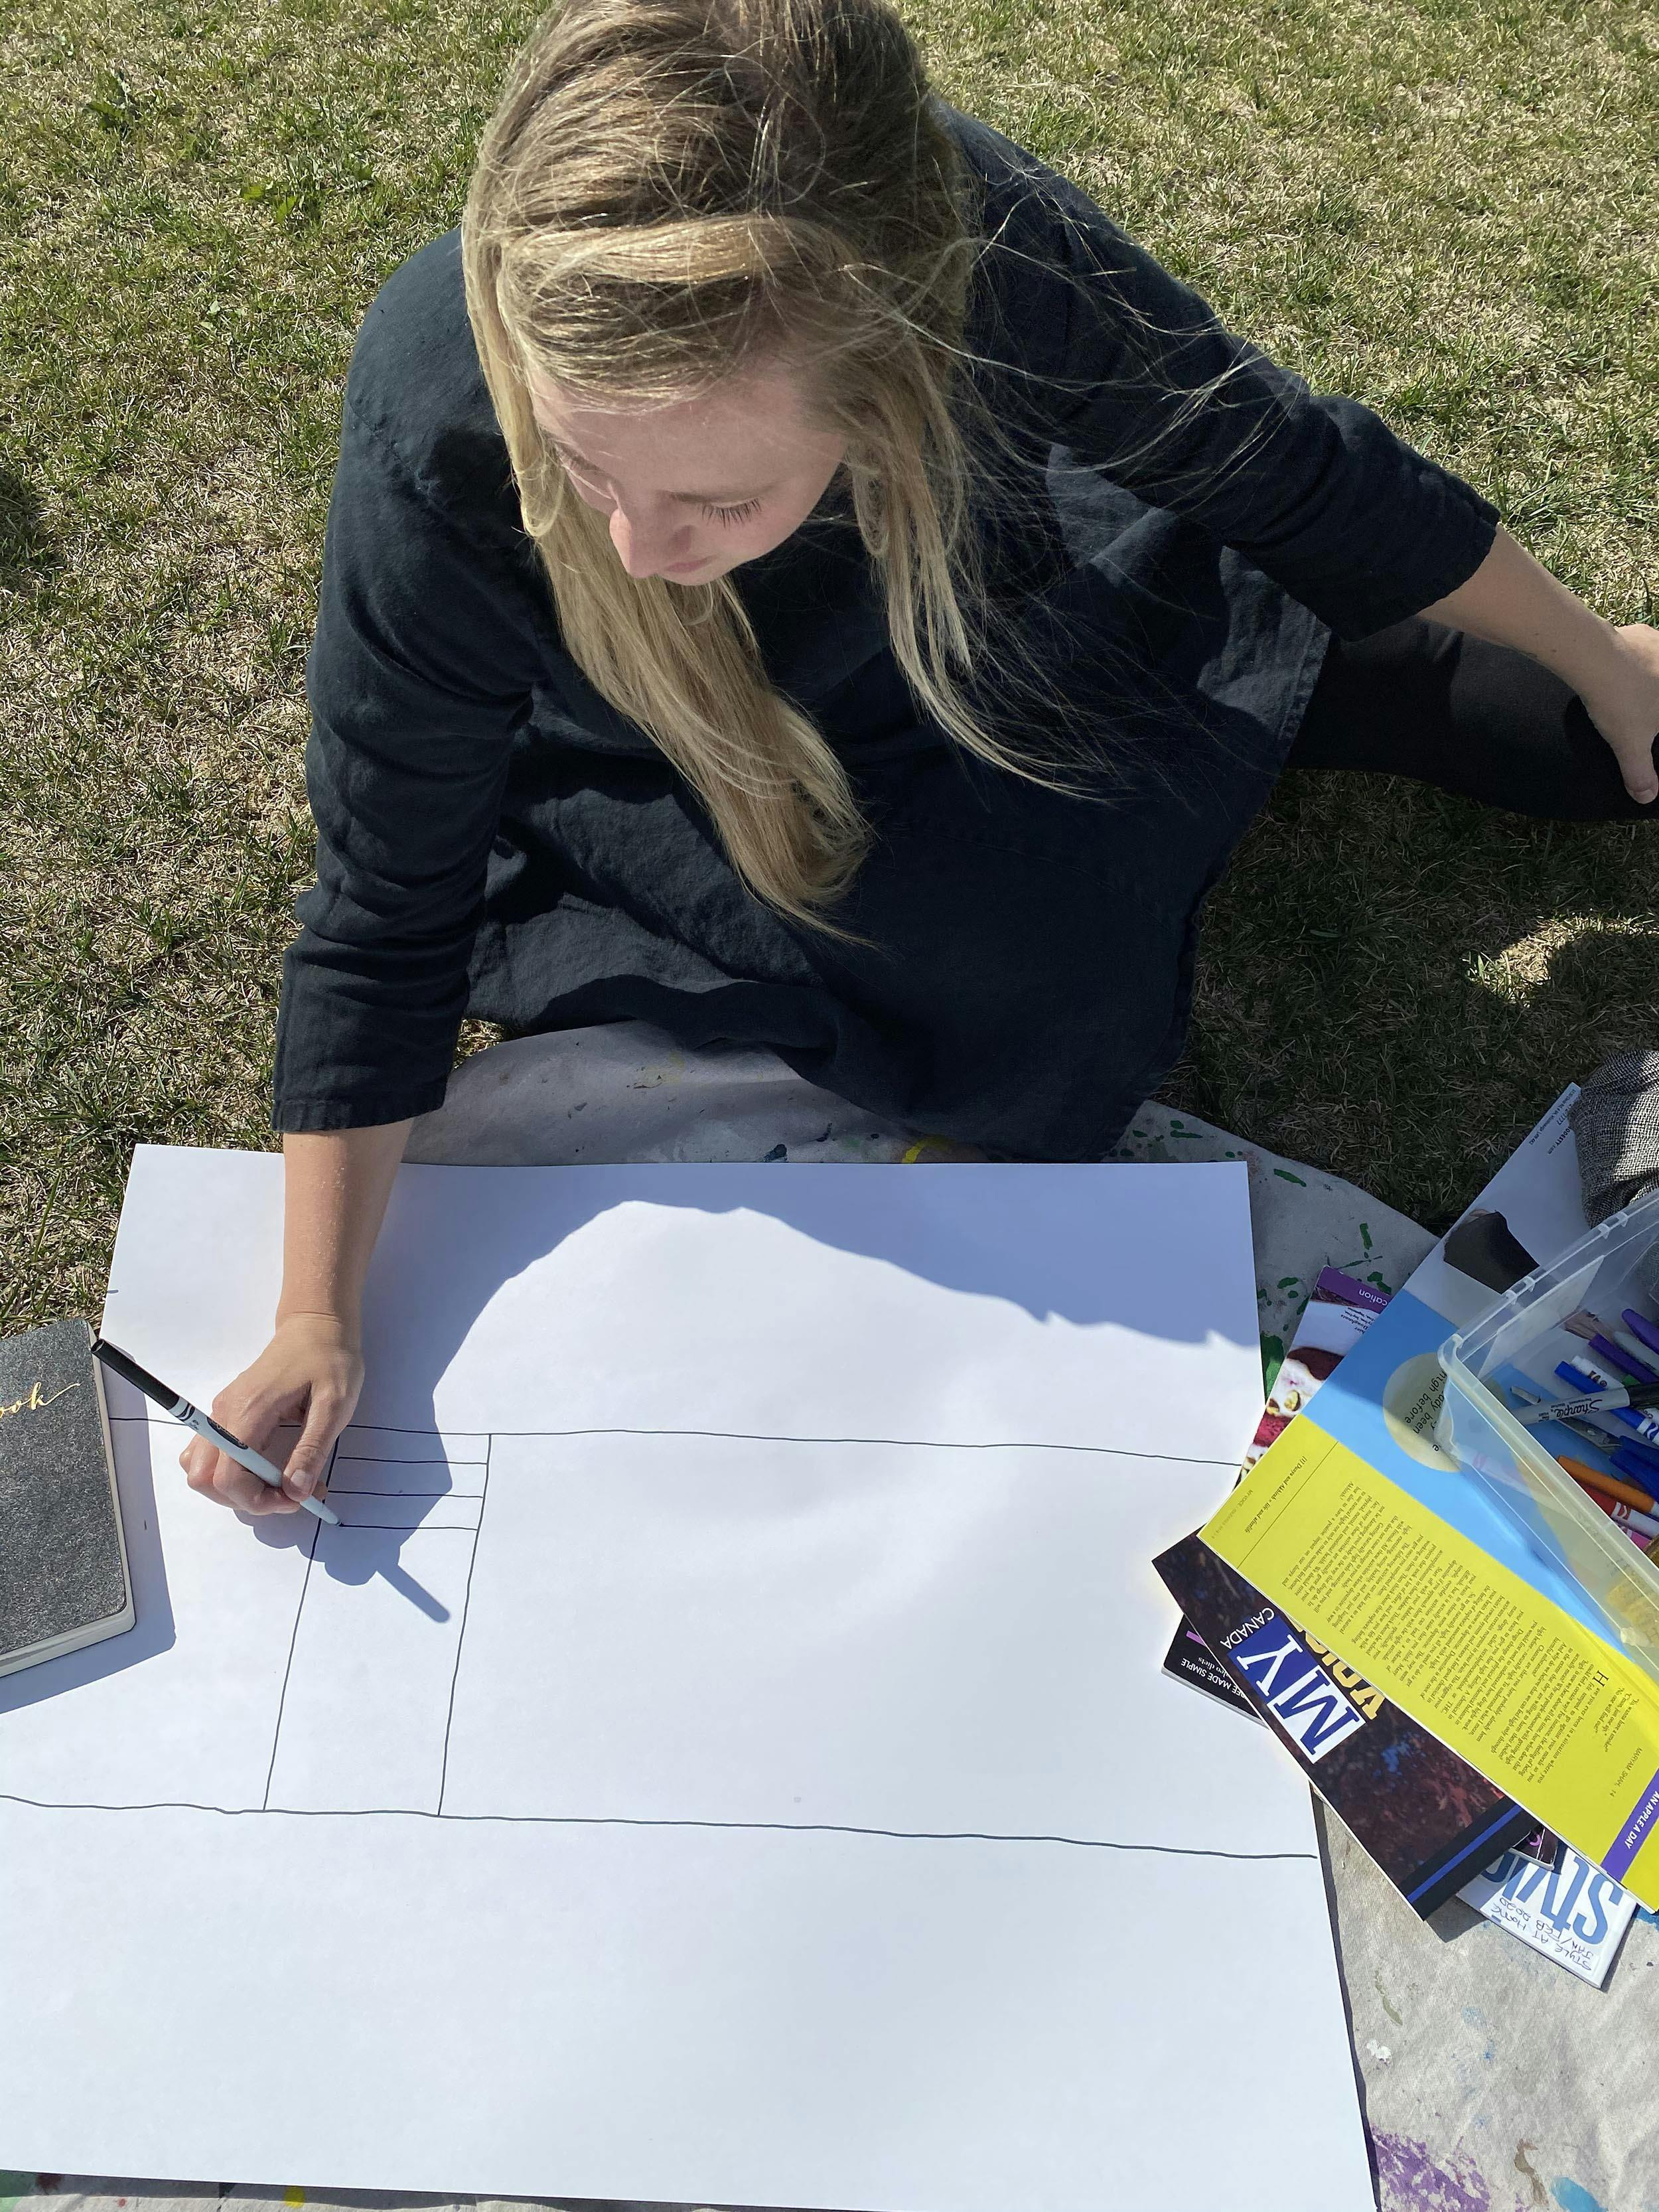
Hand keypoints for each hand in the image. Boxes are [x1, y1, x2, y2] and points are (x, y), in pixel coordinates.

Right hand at [180, 1313, 363, 1514]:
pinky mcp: (228, 1413)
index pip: (226, 1477)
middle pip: (203, 1479)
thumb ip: (312, 1450)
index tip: (294, 1499)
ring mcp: (221, 1413)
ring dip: (234, 1489)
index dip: (256, 1500)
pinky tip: (267, 1469)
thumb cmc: (330, 1360)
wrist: (316, 1326)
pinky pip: (213, 1455)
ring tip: (278, 1483)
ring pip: (201, 1469)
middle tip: (288, 1493)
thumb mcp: (334, 1405)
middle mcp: (224, 1414)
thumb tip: (295, 1491)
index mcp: (248, 1412)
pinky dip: (233, 1473)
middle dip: (243, 1499)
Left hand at [1579, 623, 1658, 803]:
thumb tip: (1646, 797)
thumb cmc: (1621, 703)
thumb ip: (1640, 772)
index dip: (1655, 725)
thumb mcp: (1630, 745)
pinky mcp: (1645, 633)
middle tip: (1641, 708)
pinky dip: (1637, 657)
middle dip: (1650, 701)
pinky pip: (1647, 646)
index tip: (1648, 725)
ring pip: (1657, 663)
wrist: (1595, 657)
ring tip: (1632, 690)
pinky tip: (1619, 667)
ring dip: (1649, 675)